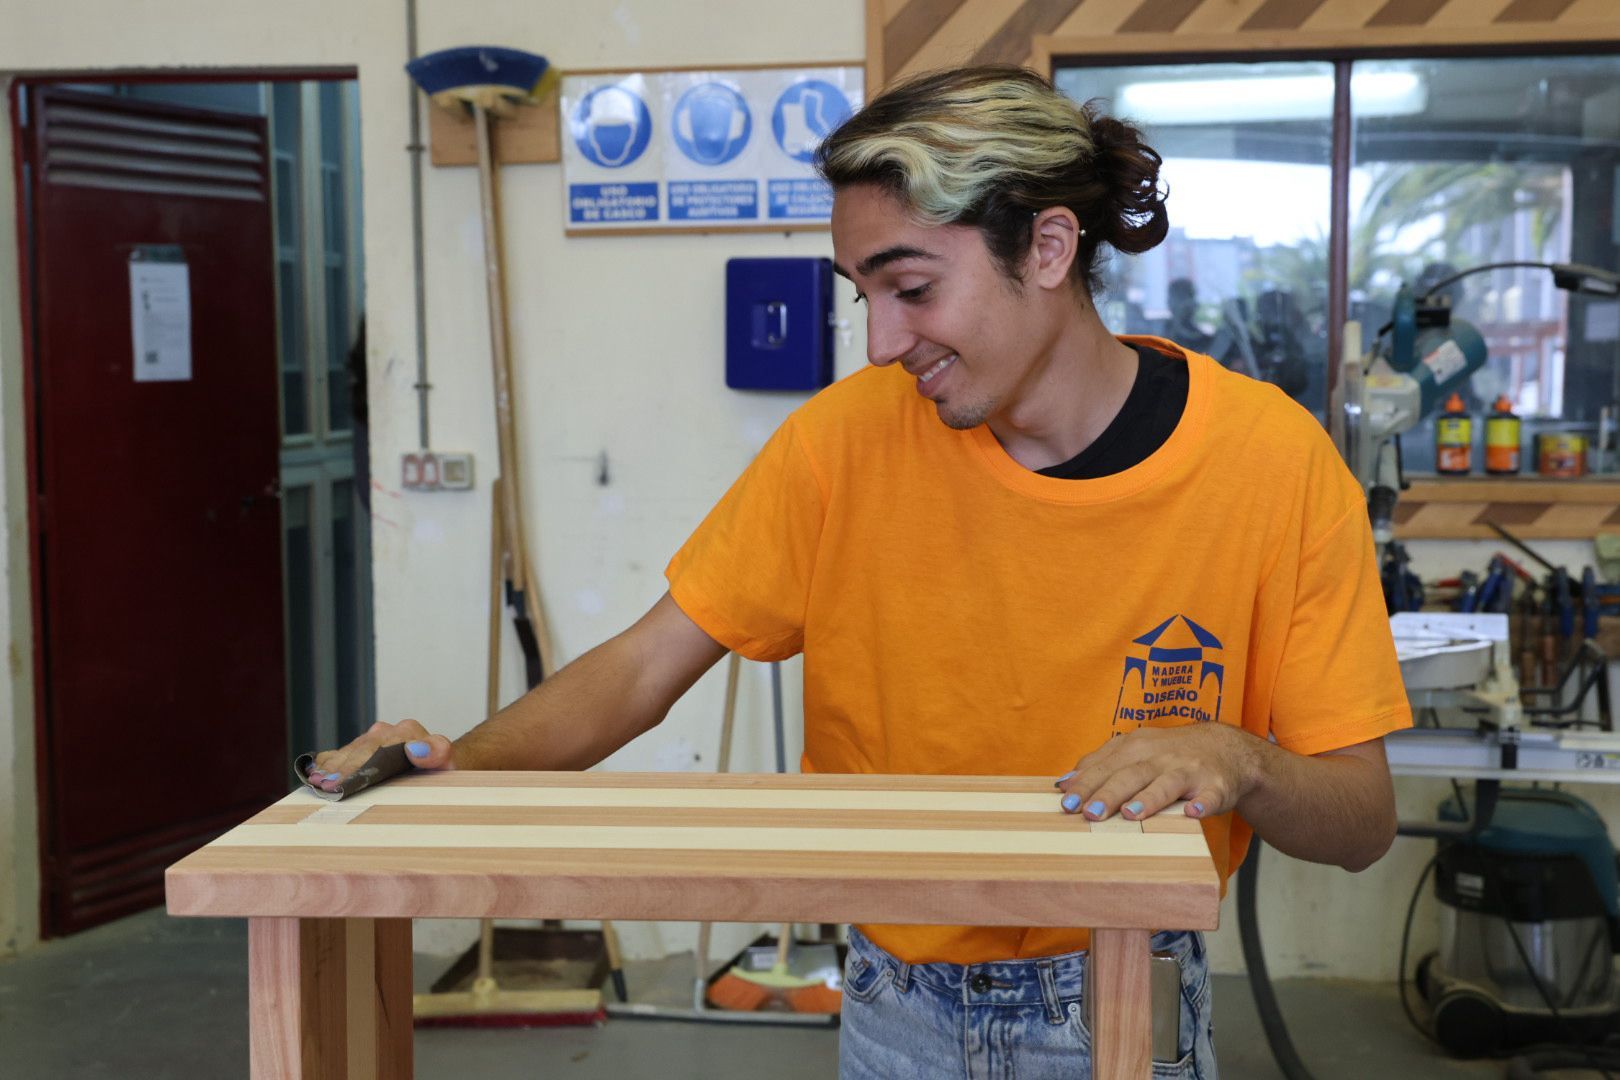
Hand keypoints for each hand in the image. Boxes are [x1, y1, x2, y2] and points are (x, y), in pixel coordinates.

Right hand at [304, 719, 455, 791]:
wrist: (443, 763)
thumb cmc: (445, 767)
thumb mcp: (449, 761)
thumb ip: (438, 752)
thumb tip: (416, 750)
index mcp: (408, 731)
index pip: (378, 748)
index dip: (357, 766)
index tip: (341, 782)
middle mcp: (389, 731)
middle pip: (360, 750)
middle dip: (340, 769)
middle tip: (323, 787)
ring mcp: (375, 737)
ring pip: (349, 751)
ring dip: (330, 767)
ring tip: (314, 782)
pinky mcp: (365, 745)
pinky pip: (344, 751)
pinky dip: (328, 762)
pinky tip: (313, 772)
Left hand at [1052, 723, 1262, 821]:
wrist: (1226, 748)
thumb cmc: (1170, 754)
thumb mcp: (1134, 750)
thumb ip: (1100, 764)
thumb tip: (1065, 783)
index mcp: (1135, 748)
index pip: (1105, 767)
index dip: (1085, 785)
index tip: (1065, 802)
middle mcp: (1160, 756)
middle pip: (1130, 775)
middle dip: (1109, 793)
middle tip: (1089, 813)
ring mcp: (1188, 770)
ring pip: (1165, 783)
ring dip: (1148, 798)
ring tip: (1130, 814)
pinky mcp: (1216, 785)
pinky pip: (1209, 796)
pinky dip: (1202, 804)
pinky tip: (1192, 813)